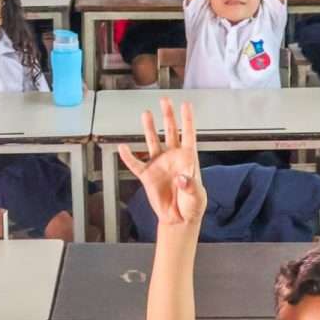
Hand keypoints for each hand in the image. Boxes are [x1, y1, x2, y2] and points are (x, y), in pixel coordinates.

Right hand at [117, 99, 203, 225]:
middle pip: (171, 132)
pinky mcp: (147, 176)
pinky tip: (123, 148)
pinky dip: (128, 156)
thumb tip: (181, 178)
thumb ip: (190, 186)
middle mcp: (173, 157)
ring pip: (153, 141)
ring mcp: (159, 164)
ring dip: (149, 128)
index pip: (188, 135)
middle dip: (168, 115)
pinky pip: (135, 164)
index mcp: (188, 159)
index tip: (186, 104)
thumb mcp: (196, 197)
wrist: (178, 219)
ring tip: (146, 114)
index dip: (187, 120)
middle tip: (164, 100)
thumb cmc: (192, 206)